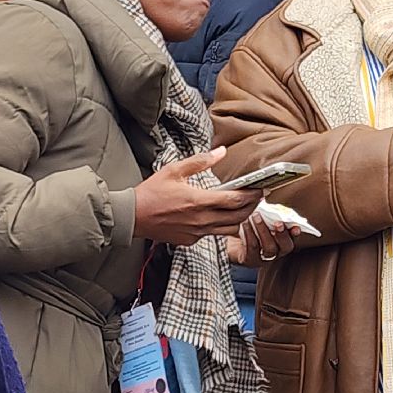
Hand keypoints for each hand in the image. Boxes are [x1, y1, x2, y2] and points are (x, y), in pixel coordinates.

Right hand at [134, 147, 263, 245]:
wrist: (132, 217)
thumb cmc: (151, 192)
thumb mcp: (174, 170)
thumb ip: (200, 161)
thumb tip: (221, 151)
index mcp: (198, 201)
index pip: (235, 201)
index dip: (251, 195)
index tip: (260, 188)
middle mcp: (201, 220)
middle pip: (238, 217)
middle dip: (252, 207)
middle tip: (257, 197)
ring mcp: (196, 233)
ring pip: (230, 230)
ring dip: (240, 219)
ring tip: (242, 207)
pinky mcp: (190, 240)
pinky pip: (214, 234)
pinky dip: (222, 226)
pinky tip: (220, 216)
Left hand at [227, 211, 298, 266]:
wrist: (232, 243)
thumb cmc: (250, 229)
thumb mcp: (261, 220)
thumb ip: (268, 213)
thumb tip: (264, 195)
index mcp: (283, 241)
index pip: (293, 238)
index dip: (295, 233)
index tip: (295, 227)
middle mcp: (277, 252)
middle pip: (285, 246)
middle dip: (282, 234)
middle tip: (277, 222)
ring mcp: (264, 258)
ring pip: (269, 248)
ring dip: (263, 231)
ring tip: (256, 216)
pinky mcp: (251, 260)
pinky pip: (252, 249)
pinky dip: (249, 235)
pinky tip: (245, 224)